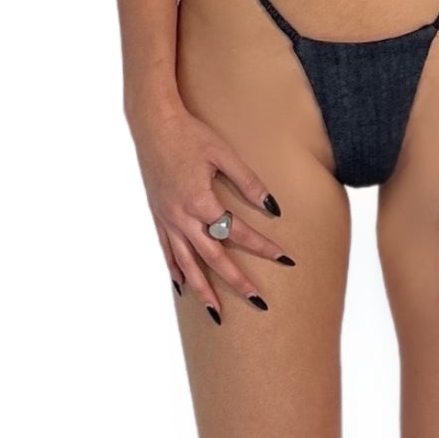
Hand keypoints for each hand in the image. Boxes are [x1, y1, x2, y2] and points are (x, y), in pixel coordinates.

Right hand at [131, 100, 292, 319]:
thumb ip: (248, 183)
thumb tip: (273, 209)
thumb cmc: (190, 134)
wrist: (152, 123)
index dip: (263, 247)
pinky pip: (167, 251)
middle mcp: (182, 217)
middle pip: (213, 259)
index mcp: (201, 201)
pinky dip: (176, 271)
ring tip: (217, 314)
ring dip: (203, 290)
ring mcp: (168, 220)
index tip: (285, 258)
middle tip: (259, 303)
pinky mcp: (158, 216)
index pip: (238, 232)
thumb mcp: (223, 154)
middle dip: (237, 282)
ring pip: (187, 264)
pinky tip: (183, 287)